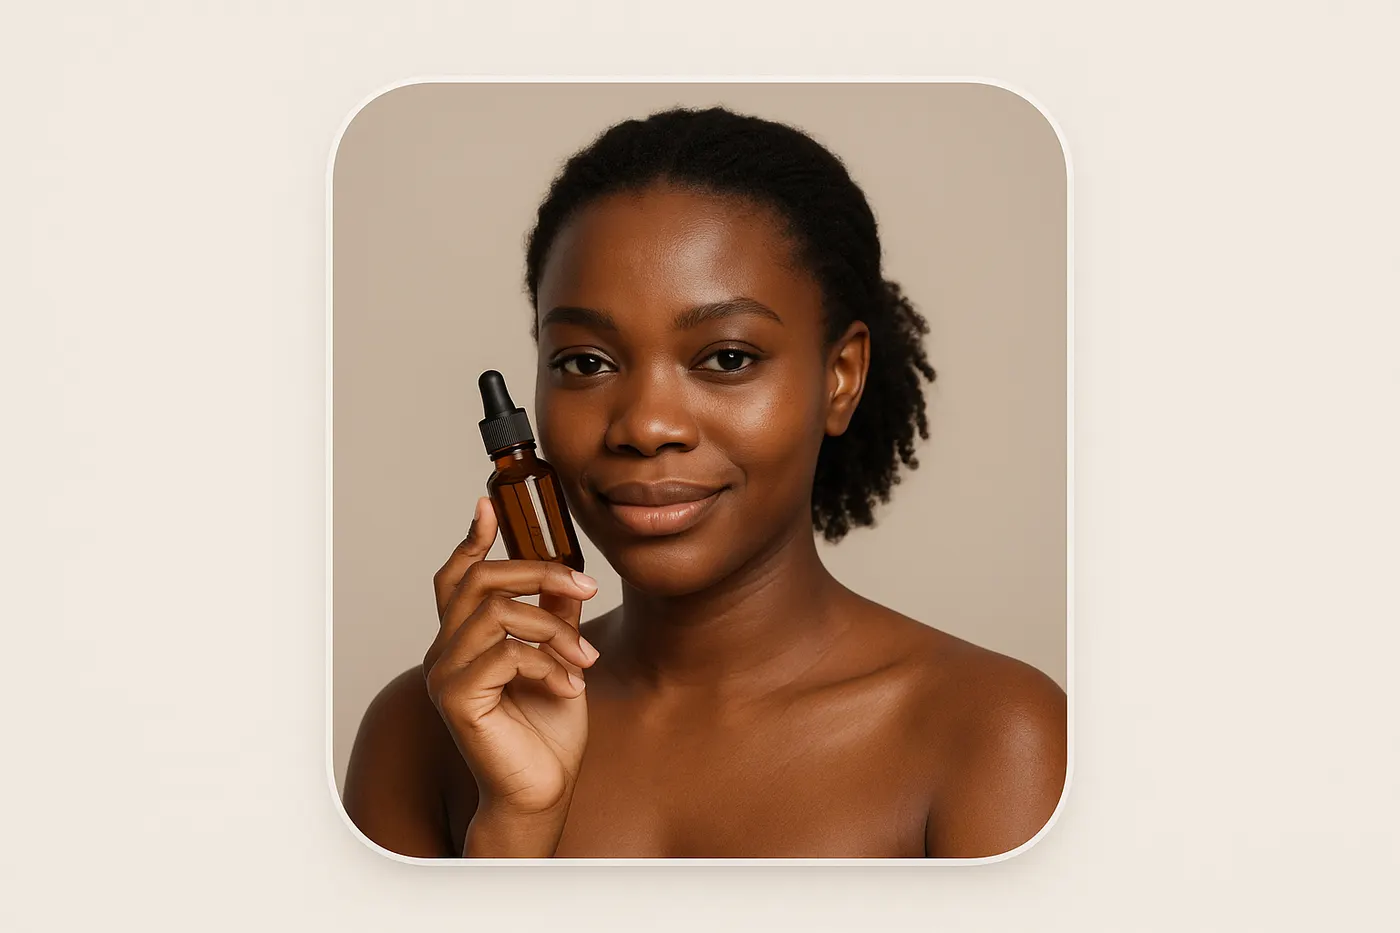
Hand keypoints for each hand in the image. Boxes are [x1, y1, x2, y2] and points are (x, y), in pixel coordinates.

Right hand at [424, 497, 599, 830]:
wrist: (543, 790)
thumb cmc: (548, 730)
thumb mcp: (561, 658)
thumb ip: (556, 616)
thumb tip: (567, 577)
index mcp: (465, 639)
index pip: (457, 576)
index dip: (472, 538)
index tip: (489, 504)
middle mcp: (446, 651)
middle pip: (479, 579)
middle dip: (539, 572)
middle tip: (587, 587)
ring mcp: (445, 673)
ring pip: (499, 612)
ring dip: (554, 629)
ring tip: (584, 660)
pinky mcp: (457, 697)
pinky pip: (505, 653)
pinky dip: (547, 663)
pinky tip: (569, 686)